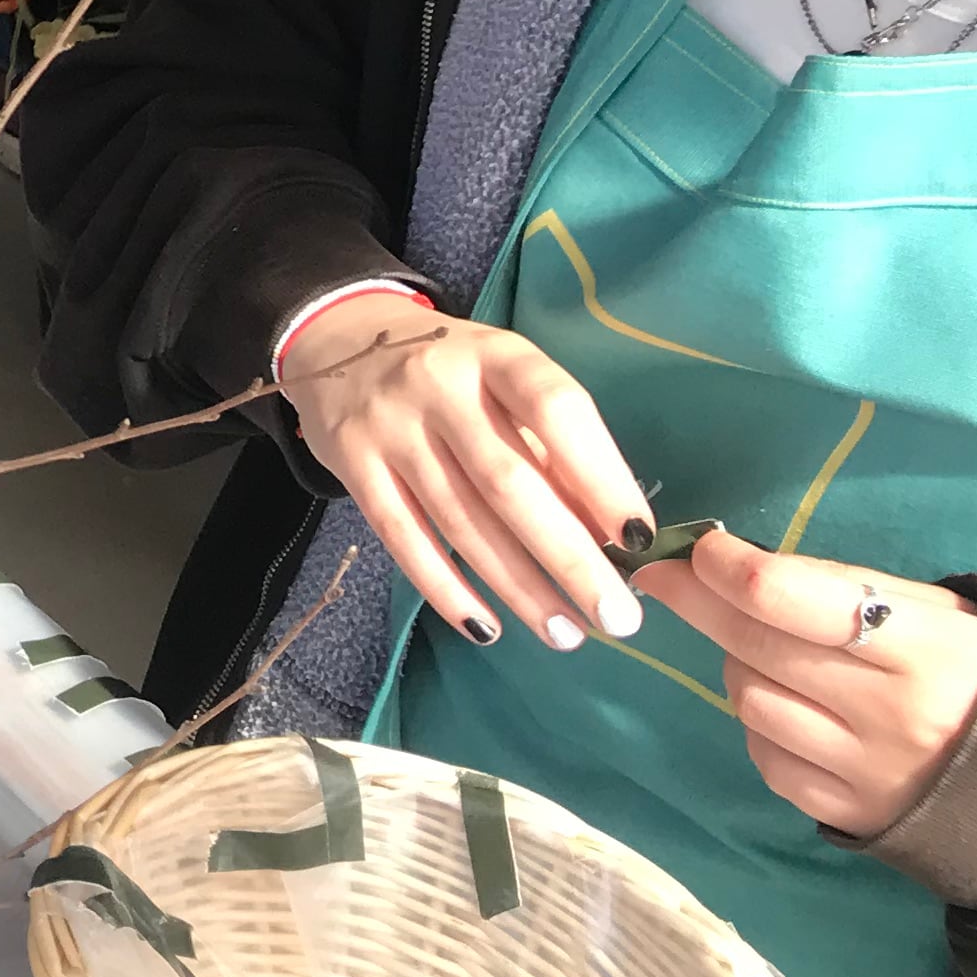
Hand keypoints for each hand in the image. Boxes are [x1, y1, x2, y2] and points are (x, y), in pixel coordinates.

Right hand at [280, 290, 653, 647]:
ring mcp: (388, 424)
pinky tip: (486, 627)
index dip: (601, 475)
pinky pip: (401, 535)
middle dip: (569, 558)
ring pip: (460, 519)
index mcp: (496, 355)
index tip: (638, 539)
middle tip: (616, 618)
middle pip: (508, 481)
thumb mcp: (504, 383)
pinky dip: (445, 588)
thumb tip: (608, 538)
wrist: (337, 341)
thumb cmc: (452, 372)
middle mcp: (438, 384)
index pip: (556, 410)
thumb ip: (550, 449)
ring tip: (566, 634)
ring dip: (518, 586)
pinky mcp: (349, 460)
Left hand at [642, 528, 976, 837]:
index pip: (789, 598)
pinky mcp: (846, 814)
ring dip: (738, 666)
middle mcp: (895, 714)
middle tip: (668, 578)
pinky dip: (759, 727)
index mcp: (926, 649)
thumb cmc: (965, 672)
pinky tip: (789, 712)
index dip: (726, 568)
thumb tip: (731, 564)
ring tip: (767, 656)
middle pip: (754, 645)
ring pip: (748, 701)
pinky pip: (765, 757)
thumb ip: (839, 587)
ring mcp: (867, 771)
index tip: (697, 551)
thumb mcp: (928, 613)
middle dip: (699, 601)